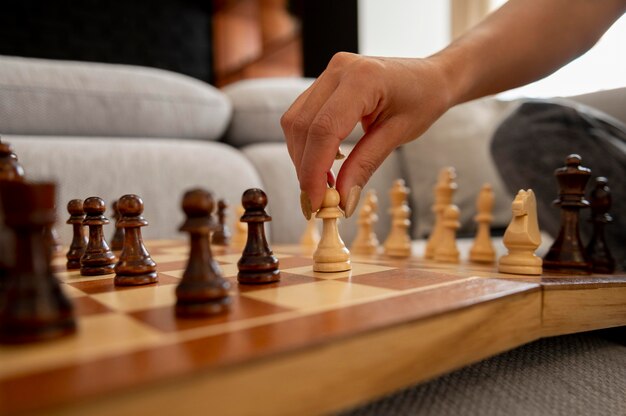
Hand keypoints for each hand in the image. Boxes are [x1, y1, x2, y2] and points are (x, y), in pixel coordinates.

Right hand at [281, 52, 451, 218]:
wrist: (430, 77)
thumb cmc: (423, 100)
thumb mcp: (398, 136)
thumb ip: (365, 165)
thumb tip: (342, 201)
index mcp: (363, 79)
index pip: (324, 130)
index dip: (313, 170)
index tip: (316, 203)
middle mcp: (339, 69)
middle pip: (303, 126)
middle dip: (305, 169)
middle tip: (317, 202)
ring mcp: (329, 72)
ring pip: (295, 122)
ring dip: (302, 158)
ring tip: (323, 185)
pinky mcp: (324, 81)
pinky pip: (302, 116)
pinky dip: (307, 145)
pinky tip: (324, 164)